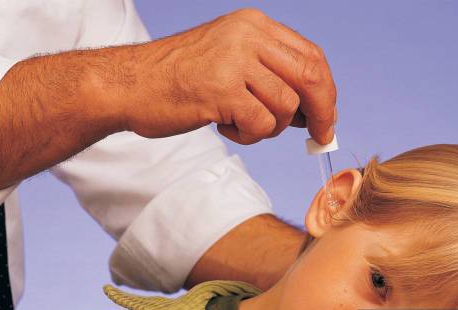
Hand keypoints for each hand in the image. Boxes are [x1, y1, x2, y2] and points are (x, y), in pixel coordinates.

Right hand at [113, 8, 336, 144]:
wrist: (130, 84)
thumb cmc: (180, 79)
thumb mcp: (231, 59)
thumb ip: (270, 74)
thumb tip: (313, 110)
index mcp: (254, 25)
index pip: (311, 56)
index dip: (327, 91)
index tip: (327, 117)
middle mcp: (248, 35)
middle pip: (311, 76)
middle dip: (322, 113)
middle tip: (320, 136)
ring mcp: (235, 60)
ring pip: (287, 106)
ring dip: (270, 127)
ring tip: (241, 123)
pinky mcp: (222, 89)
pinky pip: (261, 124)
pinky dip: (249, 135)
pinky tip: (226, 126)